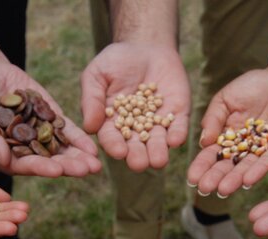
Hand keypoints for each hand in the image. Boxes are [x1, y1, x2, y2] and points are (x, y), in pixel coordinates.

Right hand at [0, 56, 100, 177]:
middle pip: (48, 162)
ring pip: (61, 150)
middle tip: (87, 170)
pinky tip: (93, 147)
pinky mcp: (50, 119)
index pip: (24, 166)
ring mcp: (39, 135)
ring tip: (96, 164)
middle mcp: (24, 151)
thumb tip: (4, 159)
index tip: (57, 171)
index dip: (41, 168)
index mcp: (4, 157)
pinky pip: (67, 131)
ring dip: (78, 157)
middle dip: (68, 166)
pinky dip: (79, 139)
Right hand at [81, 43, 189, 171]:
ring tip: (158, 160)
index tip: (118, 151)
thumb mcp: (97, 75)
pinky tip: (176, 140)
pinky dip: (177, 134)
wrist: (146, 46)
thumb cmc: (116, 61)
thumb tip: (89, 127)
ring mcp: (157, 123)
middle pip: (136, 147)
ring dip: (158, 152)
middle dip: (138, 156)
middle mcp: (135, 129)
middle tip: (139, 163)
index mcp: (112, 123)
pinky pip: (178, 127)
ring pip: (158, 142)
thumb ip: (92, 99)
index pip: (112, 138)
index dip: (114, 145)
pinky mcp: (177, 114)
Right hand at [188, 55, 267, 196]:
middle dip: (217, 177)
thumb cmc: (254, 85)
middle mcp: (245, 149)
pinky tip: (247, 180)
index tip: (192, 178)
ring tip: (223, 190)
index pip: (213, 156)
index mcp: (228, 138)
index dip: (203, 167)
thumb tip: (203, 142)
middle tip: (205, 189)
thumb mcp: (226, 98)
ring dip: (235, 179)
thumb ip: (214, 118)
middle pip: (229, 166)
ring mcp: (264, 151)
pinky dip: (258, 170)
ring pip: (247, 168)